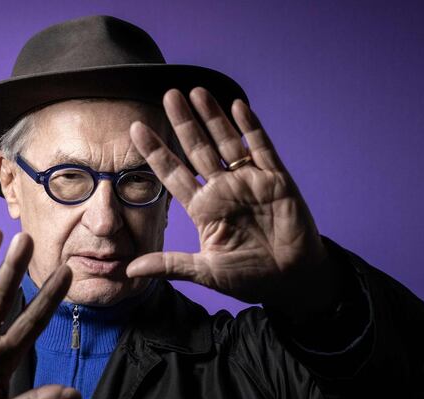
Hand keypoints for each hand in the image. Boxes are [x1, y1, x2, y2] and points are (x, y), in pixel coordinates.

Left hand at [127, 87, 337, 312]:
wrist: (293, 281)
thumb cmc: (249, 277)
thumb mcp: (205, 272)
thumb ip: (170, 265)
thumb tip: (130, 270)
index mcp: (204, 209)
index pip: (173, 174)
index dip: (156, 152)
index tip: (135, 130)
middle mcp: (224, 190)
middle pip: (198, 149)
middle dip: (183, 123)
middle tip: (168, 95)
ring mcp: (250, 182)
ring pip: (227, 142)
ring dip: (213, 117)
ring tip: (196, 92)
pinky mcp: (277, 180)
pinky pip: (262, 148)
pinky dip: (251, 128)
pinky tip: (237, 106)